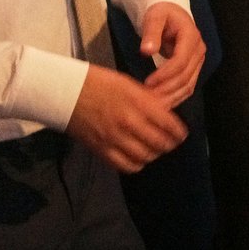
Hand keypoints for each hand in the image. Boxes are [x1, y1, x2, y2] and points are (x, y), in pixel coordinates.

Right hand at [64, 64, 186, 172]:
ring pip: (144, 157)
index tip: (182, 134)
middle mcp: (129, 122)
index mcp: (138, 102)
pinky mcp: (102, 150)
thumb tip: (165, 113)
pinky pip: (125, 166)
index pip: (168, 124)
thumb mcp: (129, 84)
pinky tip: (137, 157)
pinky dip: (136, 164)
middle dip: (169, 145)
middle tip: (171, 143)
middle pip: (159, 143)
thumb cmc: (99, 83)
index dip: (179, 132)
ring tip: (154, 150)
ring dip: (153, 155)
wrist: (67, 92)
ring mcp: (114, 138)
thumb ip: (148, 100)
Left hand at [135, 3, 206, 110]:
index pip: (180, 61)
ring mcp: (198, 61)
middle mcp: (199, 50)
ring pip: (188, 85)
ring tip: (152, 106)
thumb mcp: (155, 16)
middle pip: (186, 76)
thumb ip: (151, 32)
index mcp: (191, 36)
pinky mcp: (194, 69)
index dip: (165, 74)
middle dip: (167, 90)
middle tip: (147, 99)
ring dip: (171, 97)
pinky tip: (162, 104)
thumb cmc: (162, 13)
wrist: (173, 14)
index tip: (147, 83)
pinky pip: (187, 87)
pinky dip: (175, 97)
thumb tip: (147, 51)